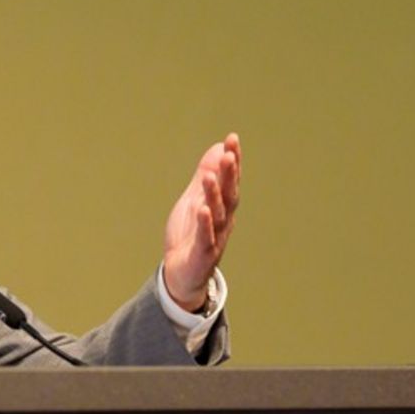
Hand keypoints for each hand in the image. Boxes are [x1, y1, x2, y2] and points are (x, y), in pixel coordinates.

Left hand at [162, 133, 241, 312]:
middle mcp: (223, 221)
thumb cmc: (190, 236)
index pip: (230, 180)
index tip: (232, 139)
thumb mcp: (195, 200)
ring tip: (209, 176)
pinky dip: (205, 224)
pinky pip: (205, 238)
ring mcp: (214, 238)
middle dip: (229, 174)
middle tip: (228, 153)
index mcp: (222, 207)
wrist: (181, 274)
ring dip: (214, 195)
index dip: (233, 160)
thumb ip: (206, 177)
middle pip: (229, 195)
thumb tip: (218, 148)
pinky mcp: (203, 254)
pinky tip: (202, 209)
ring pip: (218, 215)